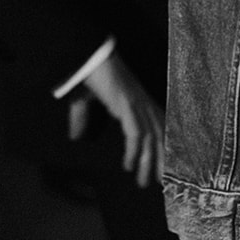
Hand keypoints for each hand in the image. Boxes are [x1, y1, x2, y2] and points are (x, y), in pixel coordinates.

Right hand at [71, 49, 164, 188]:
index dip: (164, 147)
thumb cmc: (87, 73)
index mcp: (139, 101)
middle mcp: (143, 103)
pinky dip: (134, 151)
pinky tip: (129, 165)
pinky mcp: (127, 105)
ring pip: (151, 139)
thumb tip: (75, 137)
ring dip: (148, 162)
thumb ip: (82, 118)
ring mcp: (137, 104)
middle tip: (161, 183)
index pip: (160, 127)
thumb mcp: (84, 101)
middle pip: (160, 137)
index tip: (163, 168)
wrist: (86, 55)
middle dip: (161, 161)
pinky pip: (136, 134)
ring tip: (144, 181)